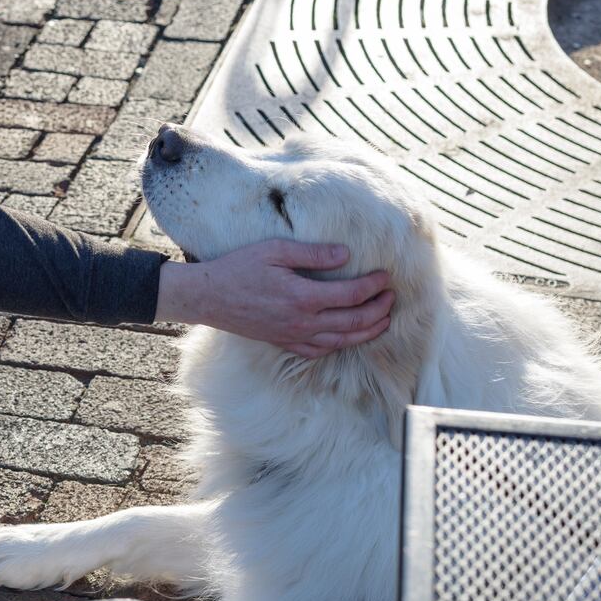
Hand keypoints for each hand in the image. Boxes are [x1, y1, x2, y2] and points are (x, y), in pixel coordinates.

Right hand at [155, 240, 392, 357]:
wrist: (209, 296)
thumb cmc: (239, 268)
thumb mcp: (274, 250)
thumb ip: (312, 253)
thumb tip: (345, 255)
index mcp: (303, 297)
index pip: (352, 294)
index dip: (374, 285)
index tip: (386, 275)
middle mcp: (303, 321)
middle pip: (354, 321)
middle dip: (379, 310)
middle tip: (392, 297)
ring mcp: (294, 336)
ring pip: (342, 341)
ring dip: (368, 331)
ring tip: (383, 320)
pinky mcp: (284, 342)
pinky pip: (319, 351)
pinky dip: (340, 346)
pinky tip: (347, 338)